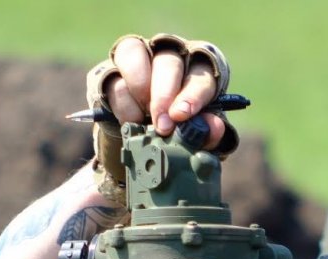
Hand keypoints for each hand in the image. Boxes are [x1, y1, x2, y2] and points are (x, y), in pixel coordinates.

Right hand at [102, 35, 228, 148]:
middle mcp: (170, 55)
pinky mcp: (112, 68)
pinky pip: (115, 78)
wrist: (144, 135)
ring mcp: (139, 56)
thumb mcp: (194, 134)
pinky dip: (123, 104)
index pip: (202, 74)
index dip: (193, 93)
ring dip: (139, 90)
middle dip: (164, 95)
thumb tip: (214, 128)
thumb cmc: (177, 129)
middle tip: (162, 124)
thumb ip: (207, 132)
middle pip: (169, 62)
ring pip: (135, 54)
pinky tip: (131, 122)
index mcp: (198, 70)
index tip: (182, 115)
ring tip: (143, 119)